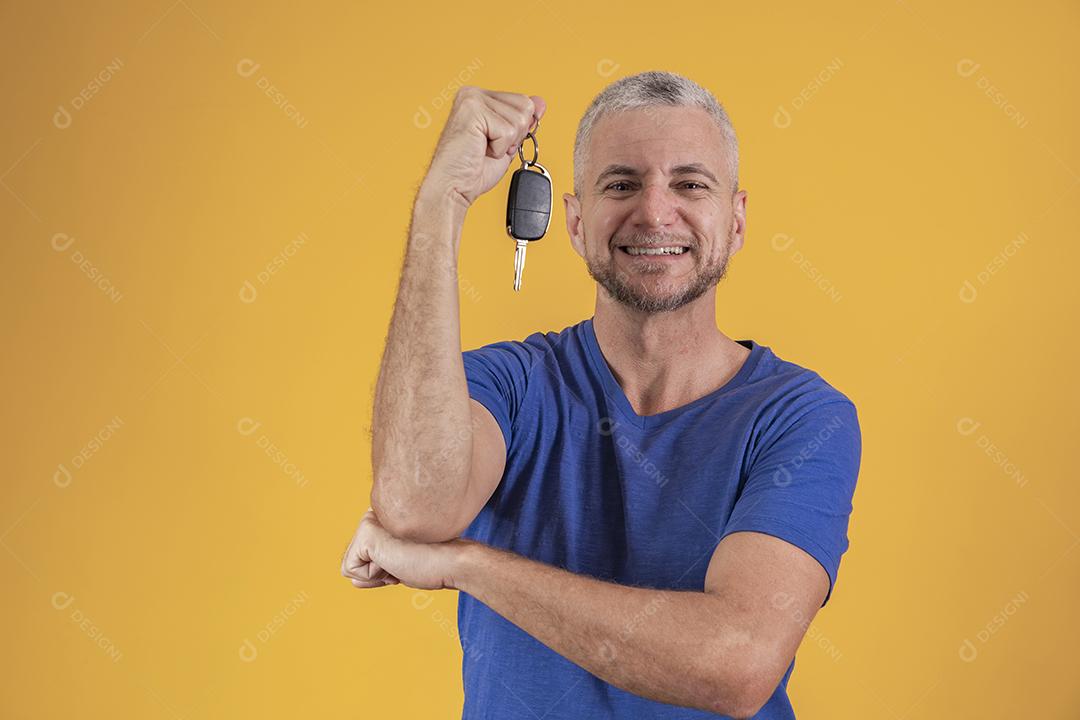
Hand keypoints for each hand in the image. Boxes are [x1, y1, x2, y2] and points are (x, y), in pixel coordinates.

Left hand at [340, 508, 464, 590]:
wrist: (452, 562)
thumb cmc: (432, 566)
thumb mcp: (398, 567)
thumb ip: (376, 568)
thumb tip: (353, 580)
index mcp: (382, 519)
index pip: (361, 557)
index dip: (381, 571)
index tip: (407, 562)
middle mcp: (373, 515)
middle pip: (352, 562)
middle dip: (376, 573)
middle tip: (404, 563)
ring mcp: (369, 521)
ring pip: (350, 567)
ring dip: (376, 575)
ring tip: (402, 561)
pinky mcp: (366, 532)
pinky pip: (351, 570)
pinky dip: (373, 576)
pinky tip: (396, 561)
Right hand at [420, 86, 545, 208]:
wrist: (452, 187)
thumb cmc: (473, 170)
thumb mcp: (507, 142)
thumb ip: (523, 121)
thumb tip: (540, 102)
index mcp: (480, 98)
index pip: (524, 102)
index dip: (519, 130)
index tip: (496, 142)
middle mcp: (474, 93)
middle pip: (526, 107)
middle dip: (515, 135)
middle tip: (490, 147)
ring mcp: (472, 99)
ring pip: (519, 119)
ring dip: (506, 143)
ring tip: (484, 149)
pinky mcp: (472, 111)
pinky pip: (507, 131)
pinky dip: (499, 149)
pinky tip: (480, 150)